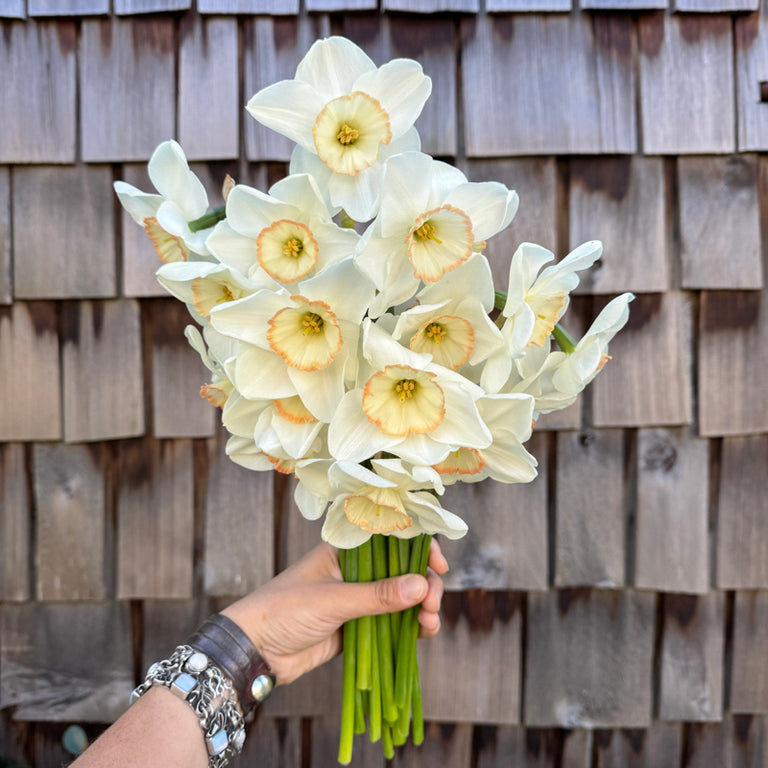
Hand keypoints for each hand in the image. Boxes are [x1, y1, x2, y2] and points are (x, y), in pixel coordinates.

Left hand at [221, 540, 447, 684]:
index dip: (418, 546)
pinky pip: (391, 622)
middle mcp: (355, 570)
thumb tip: (420, 586)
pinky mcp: (356, 626)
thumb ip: (377, 595)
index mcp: (345, 549)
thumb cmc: (284, 611)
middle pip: (402, 569)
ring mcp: (357, 598)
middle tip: (431, 603)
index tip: (437, 564)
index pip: (390, 537)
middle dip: (423, 583)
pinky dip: (409, 627)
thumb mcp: (332, 600)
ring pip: (400, 596)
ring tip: (429, 623)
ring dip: (420, 606)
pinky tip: (422, 634)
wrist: (253, 651)